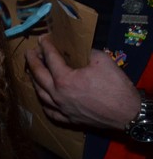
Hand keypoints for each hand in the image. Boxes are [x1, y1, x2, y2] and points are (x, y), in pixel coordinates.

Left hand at [26, 34, 141, 130]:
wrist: (129, 114)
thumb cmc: (116, 87)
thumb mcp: (102, 61)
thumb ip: (87, 52)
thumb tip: (81, 50)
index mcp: (64, 79)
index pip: (50, 58)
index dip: (45, 46)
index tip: (42, 39)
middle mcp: (58, 95)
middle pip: (39, 75)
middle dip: (32, 61)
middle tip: (29, 52)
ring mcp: (62, 109)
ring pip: (40, 94)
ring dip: (34, 81)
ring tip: (32, 72)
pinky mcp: (70, 120)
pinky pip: (51, 112)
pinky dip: (44, 103)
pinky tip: (43, 98)